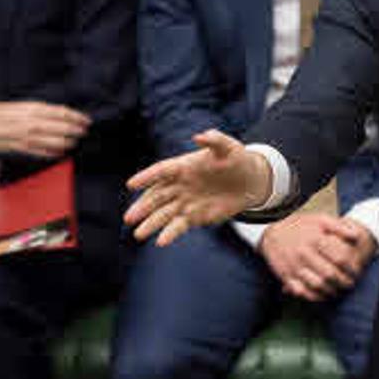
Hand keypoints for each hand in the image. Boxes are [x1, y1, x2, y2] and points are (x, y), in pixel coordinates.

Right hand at [0, 101, 89, 158]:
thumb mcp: (15, 105)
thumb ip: (35, 109)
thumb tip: (57, 113)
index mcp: (29, 109)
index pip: (60, 112)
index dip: (76, 116)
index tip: (86, 119)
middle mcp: (30, 123)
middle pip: (61, 127)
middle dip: (76, 129)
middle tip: (85, 130)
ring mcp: (25, 137)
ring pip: (55, 141)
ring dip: (68, 141)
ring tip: (75, 140)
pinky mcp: (19, 149)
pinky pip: (42, 152)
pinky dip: (54, 152)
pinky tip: (61, 152)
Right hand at [125, 130, 271, 245]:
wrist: (250, 181)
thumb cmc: (237, 159)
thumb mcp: (229, 146)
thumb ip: (214, 140)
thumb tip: (200, 136)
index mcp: (183, 166)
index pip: (161, 171)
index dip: (146, 177)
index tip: (131, 184)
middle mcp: (179, 185)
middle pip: (157, 196)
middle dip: (142, 207)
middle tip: (129, 218)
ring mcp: (185, 202)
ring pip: (163, 214)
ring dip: (151, 224)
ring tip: (138, 234)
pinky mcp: (194, 217)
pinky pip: (178, 226)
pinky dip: (170, 233)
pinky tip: (160, 242)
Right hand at [260, 215, 377, 301]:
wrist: (271, 233)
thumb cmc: (299, 226)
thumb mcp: (319, 219)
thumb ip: (339, 226)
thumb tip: (356, 236)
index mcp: (315, 240)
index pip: (340, 258)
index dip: (352, 266)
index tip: (357, 271)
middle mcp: (304, 254)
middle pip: (330, 274)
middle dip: (344, 281)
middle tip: (350, 283)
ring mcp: (294, 267)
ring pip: (317, 285)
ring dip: (332, 290)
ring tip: (339, 290)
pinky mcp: (286, 277)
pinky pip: (302, 291)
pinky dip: (315, 296)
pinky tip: (323, 295)